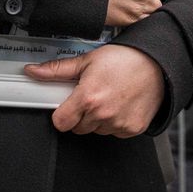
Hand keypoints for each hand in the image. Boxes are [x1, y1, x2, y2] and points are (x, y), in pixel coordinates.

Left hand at [24, 45, 164, 136]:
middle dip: (80, 114)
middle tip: (92, 96)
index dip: (62, 114)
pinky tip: (121, 104)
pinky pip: (115, 132)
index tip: (68, 106)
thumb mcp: (87, 60)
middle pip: (78, 128)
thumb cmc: (124, 59)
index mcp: (88, 97)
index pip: (61, 122)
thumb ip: (58, 70)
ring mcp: (118, 124)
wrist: (157, 63)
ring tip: (109, 97)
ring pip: (96, 130)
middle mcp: (102, 114)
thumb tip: (34, 71)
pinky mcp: (132, 129)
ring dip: (98, 119)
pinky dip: (115, 122)